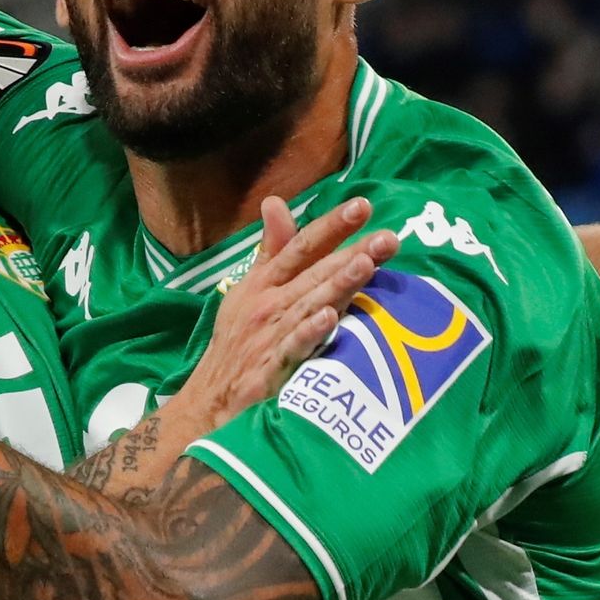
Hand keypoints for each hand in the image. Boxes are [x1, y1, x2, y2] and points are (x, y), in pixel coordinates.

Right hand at [182, 196, 398, 426]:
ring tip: (367, 264)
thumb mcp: (248, 288)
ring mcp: (269, 335)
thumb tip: (275, 201)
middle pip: (315, 274)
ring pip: (310, 305)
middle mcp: (268, 304)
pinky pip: (293, 347)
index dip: (330, 226)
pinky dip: (310, 332)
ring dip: (337, 284)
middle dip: (351, 254)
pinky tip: (329, 317)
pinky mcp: (270, 369)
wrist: (211, 398)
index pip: (301, 247)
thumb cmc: (238, 340)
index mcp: (264, 282)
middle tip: (388, 238)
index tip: (362, 206)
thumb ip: (271, 249)